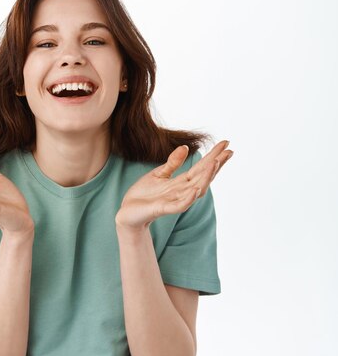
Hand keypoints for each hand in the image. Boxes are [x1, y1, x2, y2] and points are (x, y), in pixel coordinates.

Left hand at [115, 140, 233, 233]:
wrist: (127, 212)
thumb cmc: (143, 194)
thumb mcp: (158, 174)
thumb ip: (172, 163)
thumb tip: (186, 147)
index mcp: (181, 182)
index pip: (201, 167)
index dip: (213, 156)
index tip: (225, 143)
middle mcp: (182, 191)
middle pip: (203, 177)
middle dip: (216, 165)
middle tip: (229, 151)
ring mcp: (174, 201)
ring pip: (195, 189)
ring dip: (206, 178)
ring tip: (215, 163)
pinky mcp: (163, 209)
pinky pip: (179, 205)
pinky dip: (188, 198)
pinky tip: (196, 189)